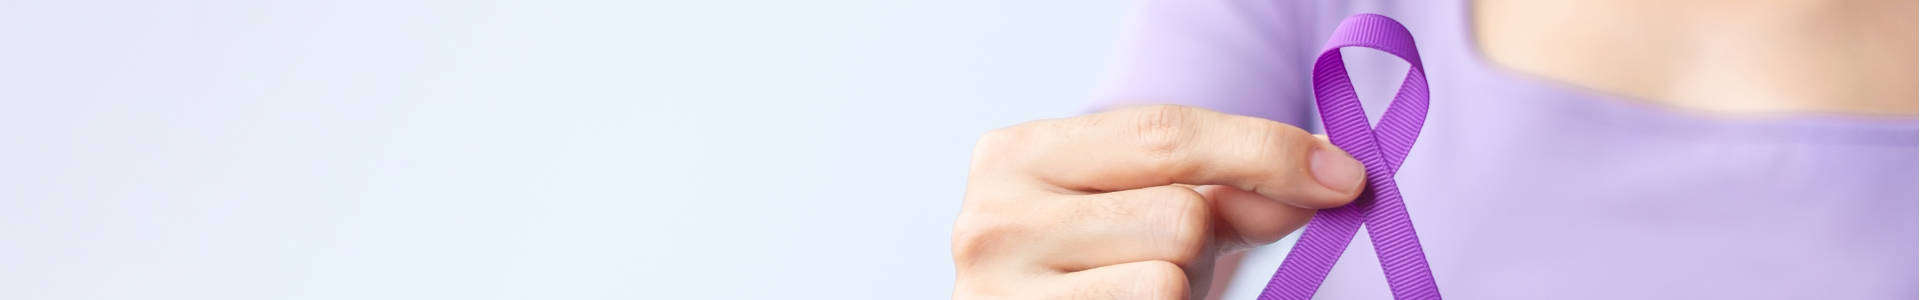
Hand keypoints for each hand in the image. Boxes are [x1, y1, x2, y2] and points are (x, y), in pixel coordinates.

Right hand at [953, 105, 1365, 298]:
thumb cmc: (1082, 277)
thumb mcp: (1146, 216)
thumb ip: (1230, 192)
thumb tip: (1329, 177)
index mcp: (1018, 155)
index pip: (1164, 133)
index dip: (1264, 151)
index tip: (1342, 176)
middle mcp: (994, 216)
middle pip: (1179, 212)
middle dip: (1203, 240)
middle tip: (1174, 261)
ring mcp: (1002, 290)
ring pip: (1169, 276)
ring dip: (1180, 289)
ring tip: (1133, 292)